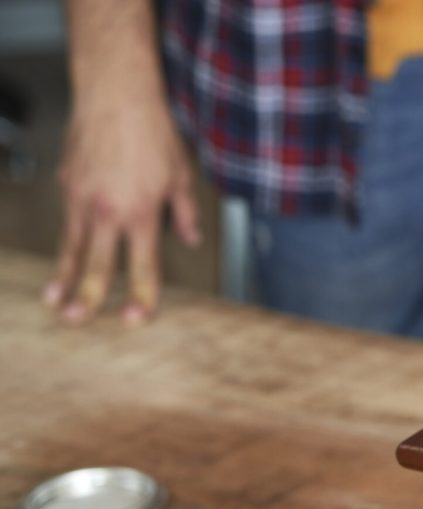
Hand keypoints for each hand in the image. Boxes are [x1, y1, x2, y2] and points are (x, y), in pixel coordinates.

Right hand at [45, 87, 199, 324]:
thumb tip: (191, 239)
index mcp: (141, 214)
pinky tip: (59, 262)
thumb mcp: (181, 176)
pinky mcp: (66, 184)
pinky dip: (62, 244)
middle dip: (88, 297)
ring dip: (63, 277)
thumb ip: (185, 213)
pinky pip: (66, 221)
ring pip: (71, 247)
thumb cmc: (151, 132)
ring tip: (55, 302)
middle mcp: (107, 211)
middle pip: (96, 264)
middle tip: (77, 322)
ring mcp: (81, 198)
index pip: (141, 266)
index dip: (139, 296)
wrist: (115, 96)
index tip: (135, 318)